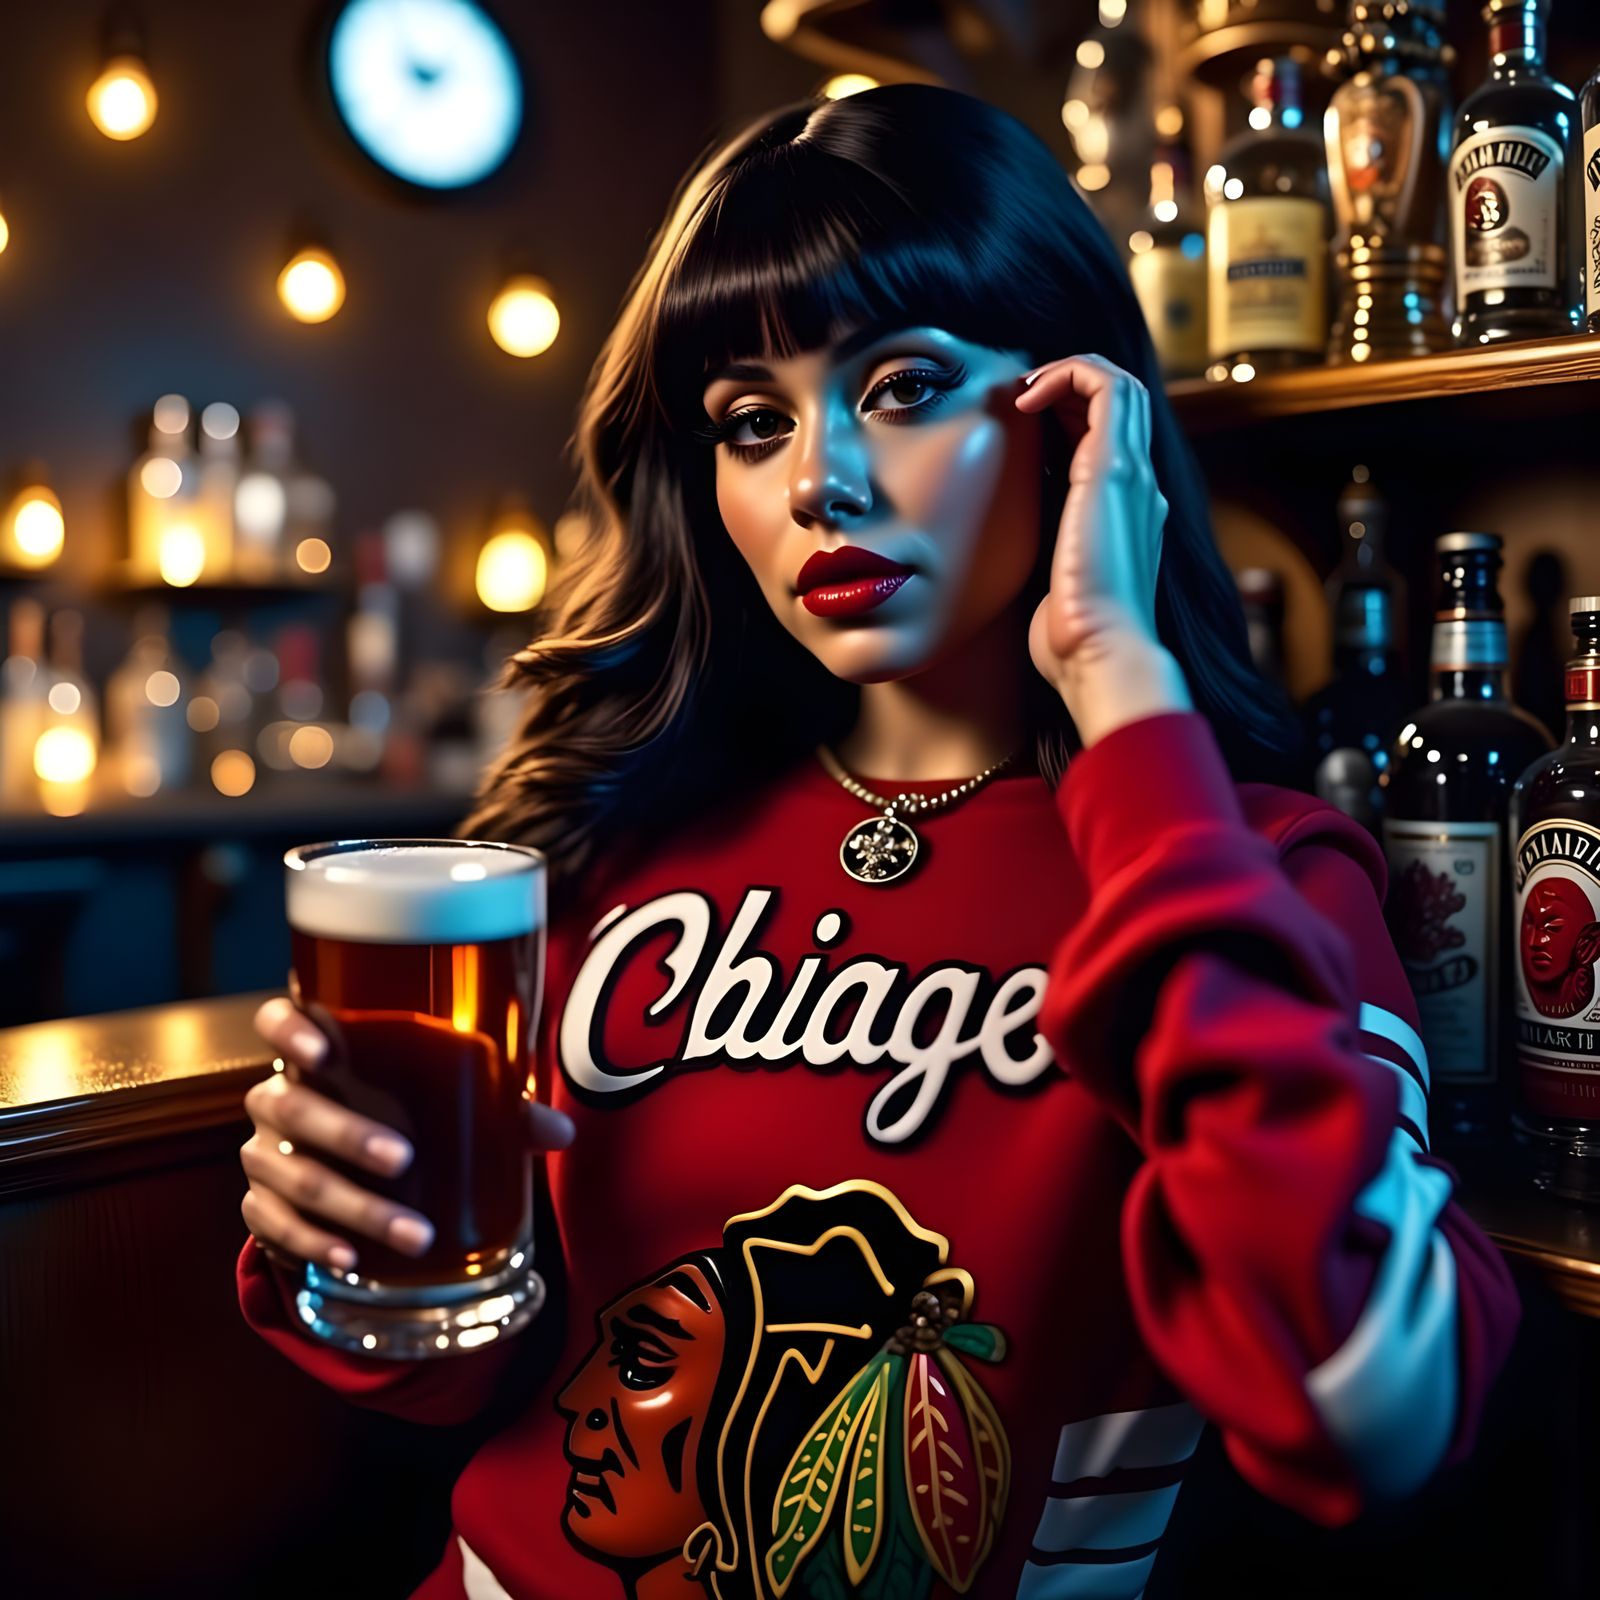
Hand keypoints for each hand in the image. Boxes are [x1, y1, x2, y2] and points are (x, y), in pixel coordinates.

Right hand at [240, 996, 574, 1274]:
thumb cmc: (397, 1114)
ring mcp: (263, 1154)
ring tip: (412, 1234)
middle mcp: (278, 1099)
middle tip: (404, 1159)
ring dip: (353, 1207)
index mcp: (316, 1055)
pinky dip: (314, 1243)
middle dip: (347, 1134)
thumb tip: (561, 1131)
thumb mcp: (439, 1101)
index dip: (288, 1029)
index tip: (321, 1050)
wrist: (342, 1174)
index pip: (277, 1021)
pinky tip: (351, 1259)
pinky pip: (272, 1225)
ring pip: (290, 1175)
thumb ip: (494, 1106)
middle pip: (291, 1107)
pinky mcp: (259, 1206)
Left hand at [1015, 354, 1189, 744]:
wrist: (1100, 655)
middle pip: (1120, 402)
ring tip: (1026, 392)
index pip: (1109, 437)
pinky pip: (1106, 387)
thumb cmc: (1072, 636)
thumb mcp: (1054, 582)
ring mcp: (1132, 475)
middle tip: (1022, 400)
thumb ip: (1048, 553)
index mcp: (1127, 512)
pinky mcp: (1114, 470)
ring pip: (1120, 384)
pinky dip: (1068, 375)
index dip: (1068, 414)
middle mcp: (1138, 487)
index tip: (1021, 424)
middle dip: (1069, 387)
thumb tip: (1013, 545)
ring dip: (1068, 373)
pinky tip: (1028, 400)